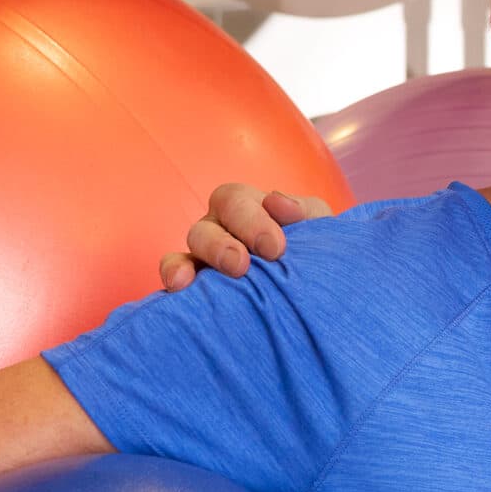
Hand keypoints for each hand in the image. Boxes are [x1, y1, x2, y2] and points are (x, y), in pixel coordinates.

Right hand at [158, 183, 335, 291]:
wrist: (317, 288)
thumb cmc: (312, 249)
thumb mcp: (317, 226)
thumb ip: (304, 211)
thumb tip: (277, 203)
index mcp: (247, 206)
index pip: (236, 201)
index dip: (251, 221)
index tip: (275, 249)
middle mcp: (220, 226)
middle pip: (206, 227)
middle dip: (220, 246)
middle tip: (240, 267)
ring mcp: (204, 256)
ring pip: (187, 252)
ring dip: (186, 264)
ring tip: (186, 282)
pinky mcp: (197, 284)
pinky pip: (175, 276)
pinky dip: (173, 278)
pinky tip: (177, 290)